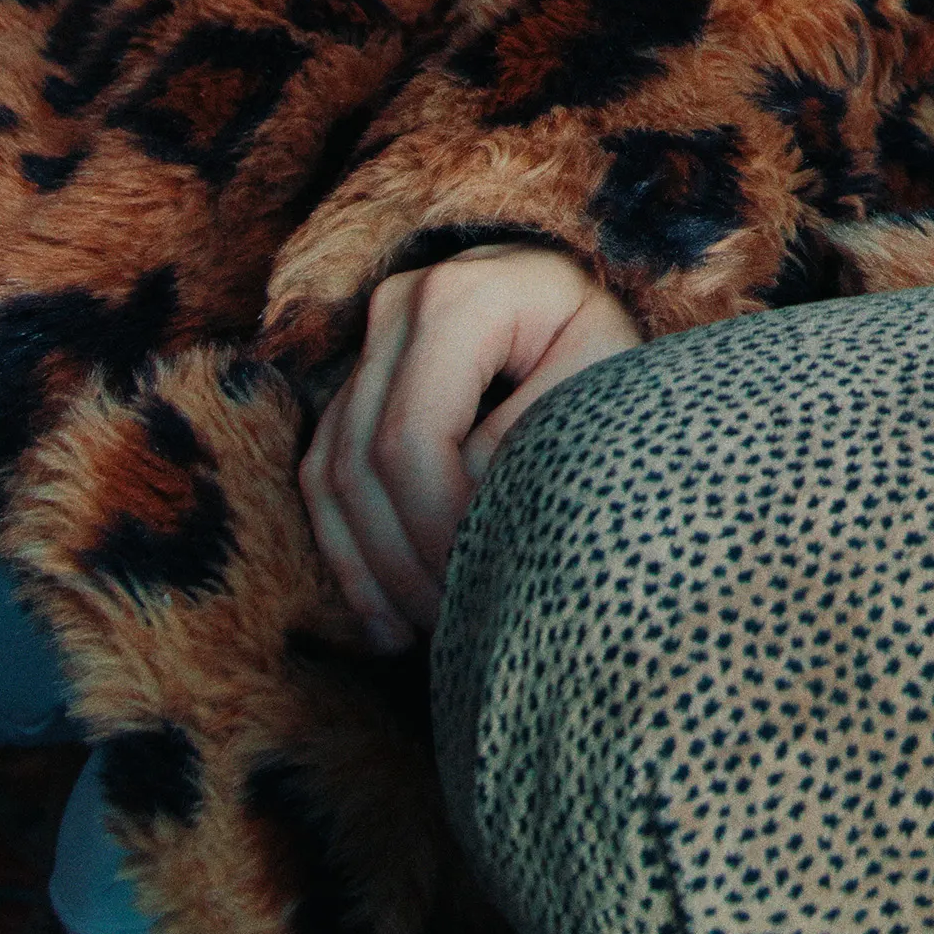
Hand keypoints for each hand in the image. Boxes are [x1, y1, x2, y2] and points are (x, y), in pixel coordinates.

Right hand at [299, 246, 642, 653]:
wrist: (592, 306)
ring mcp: (370, 341)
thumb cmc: (608, 345)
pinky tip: (385, 620)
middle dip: (403, 561)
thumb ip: (532, 442)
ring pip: (331, 474)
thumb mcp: (599, 380)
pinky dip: (350, 550)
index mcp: (462, 299)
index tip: (482, 583)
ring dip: (371, 568)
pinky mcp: (359, 379)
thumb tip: (467, 520)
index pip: (411, 439)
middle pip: (362, 462)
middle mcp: (399, 306)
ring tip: (423, 634)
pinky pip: (325, 473)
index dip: (434, 526)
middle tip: (456, 626)